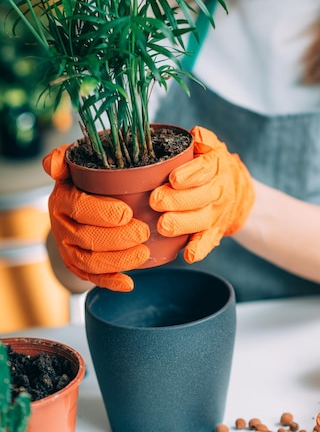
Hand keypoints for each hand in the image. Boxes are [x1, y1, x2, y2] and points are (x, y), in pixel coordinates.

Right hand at [42, 145, 149, 291]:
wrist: (75, 203)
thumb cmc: (84, 180)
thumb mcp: (74, 163)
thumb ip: (65, 157)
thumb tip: (54, 165)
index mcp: (62, 200)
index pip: (79, 207)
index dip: (102, 212)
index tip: (127, 213)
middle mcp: (62, 227)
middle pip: (87, 238)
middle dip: (117, 238)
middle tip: (143, 232)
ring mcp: (69, 248)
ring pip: (89, 261)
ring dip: (118, 261)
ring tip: (143, 253)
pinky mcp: (78, 265)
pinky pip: (92, 278)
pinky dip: (110, 282)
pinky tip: (128, 283)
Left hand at [150, 126, 254, 262]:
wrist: (239, 192)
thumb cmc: (214, 165)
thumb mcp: (212, 147)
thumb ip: (203, 139)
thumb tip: (196, 133)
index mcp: (216, 167)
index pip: (205, 170)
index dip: (190, 174)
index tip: (173, 178)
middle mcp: (219, 192)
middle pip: (201, 197)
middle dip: (177, 200)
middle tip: (156, 201)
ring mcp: (217, 214)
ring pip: (202, 220)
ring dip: (183, 223)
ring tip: (164, 225)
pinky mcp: (214, 232)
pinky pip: (209, 241)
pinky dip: (200, 249)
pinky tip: (189, 255)